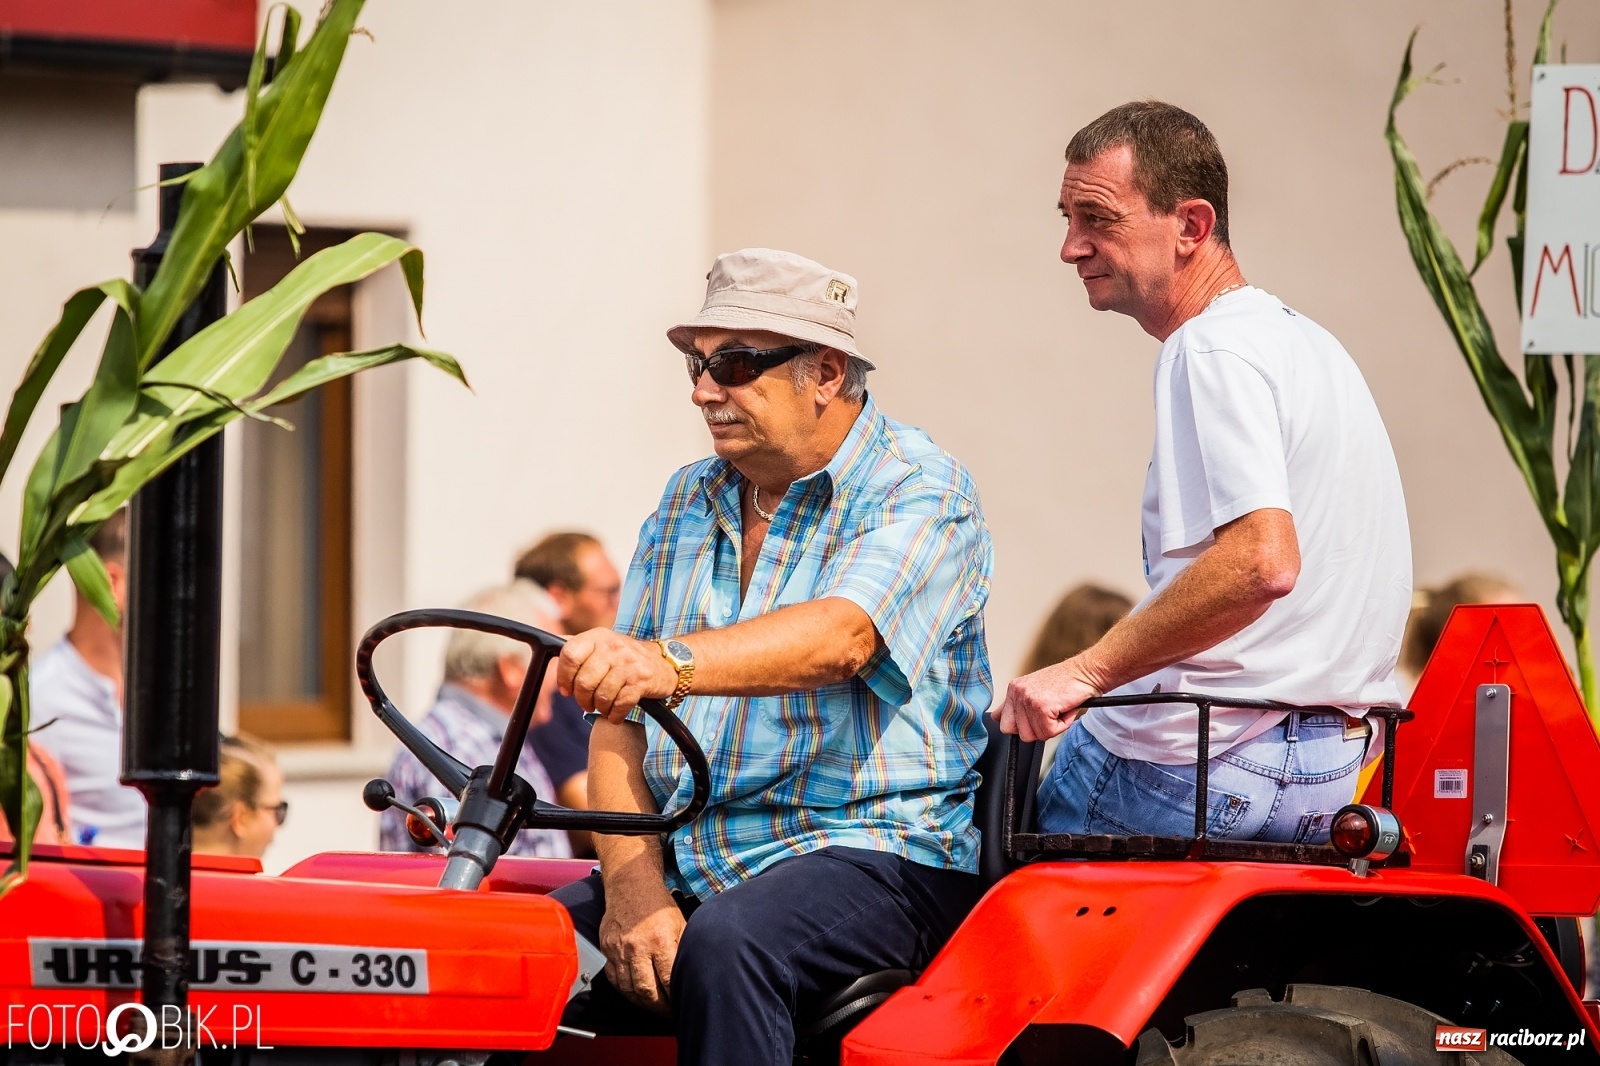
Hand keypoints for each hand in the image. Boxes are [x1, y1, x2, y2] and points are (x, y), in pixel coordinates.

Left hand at [558, 629, 676, 722]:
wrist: (666, 663)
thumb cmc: (627, 658)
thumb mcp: (604, 644)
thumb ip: (580, 646)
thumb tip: (551, 648)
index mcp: (598, 636)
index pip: (570, 654)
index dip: (563, 676)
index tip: (566, 690)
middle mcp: (613, 647)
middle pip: (584, 681)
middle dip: (582, 699)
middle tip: (587, 704)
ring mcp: (629, 663)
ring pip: (601, 696)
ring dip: (600, 708)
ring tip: (603, 707)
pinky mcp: (641, 681)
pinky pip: (620, 705)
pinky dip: (615, 714)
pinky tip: (616, 714)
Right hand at [598, 874, 685, 1015]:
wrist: (631, 885)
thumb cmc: (658, 904)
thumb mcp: (680, 924)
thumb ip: (682, 950)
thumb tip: (689, 974)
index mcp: (660, 941)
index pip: (668, 981)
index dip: (675, 997)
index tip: (680, 1004)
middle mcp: (637, 948)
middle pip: (647, 991)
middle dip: (659, 1007)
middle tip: (667, 1011)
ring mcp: (619, 950)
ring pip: (628, 989)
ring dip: (641, 1002)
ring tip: (652, 1005)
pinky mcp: (606, 949)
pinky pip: (614, 979)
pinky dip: (624, 990)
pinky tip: (634, 993)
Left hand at [993, 654, 1104, 741]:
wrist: (1087, 671)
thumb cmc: (1067, 682)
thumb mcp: (1035, 690)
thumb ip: (1017, 706)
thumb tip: (998, 720)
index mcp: (1014, 689)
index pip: (1002, 722)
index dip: (1022, 727)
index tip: (1034, 719)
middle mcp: (1017, 693)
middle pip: (1019, 733)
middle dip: (1038, 730)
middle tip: (1051, 714)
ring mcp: (1028, 699)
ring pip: (1035, 735)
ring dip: (1052, 727)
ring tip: (1059, 708)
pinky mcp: (1042, 706)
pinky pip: (1049, 732)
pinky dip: (1062, 725)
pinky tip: (1065, 709)